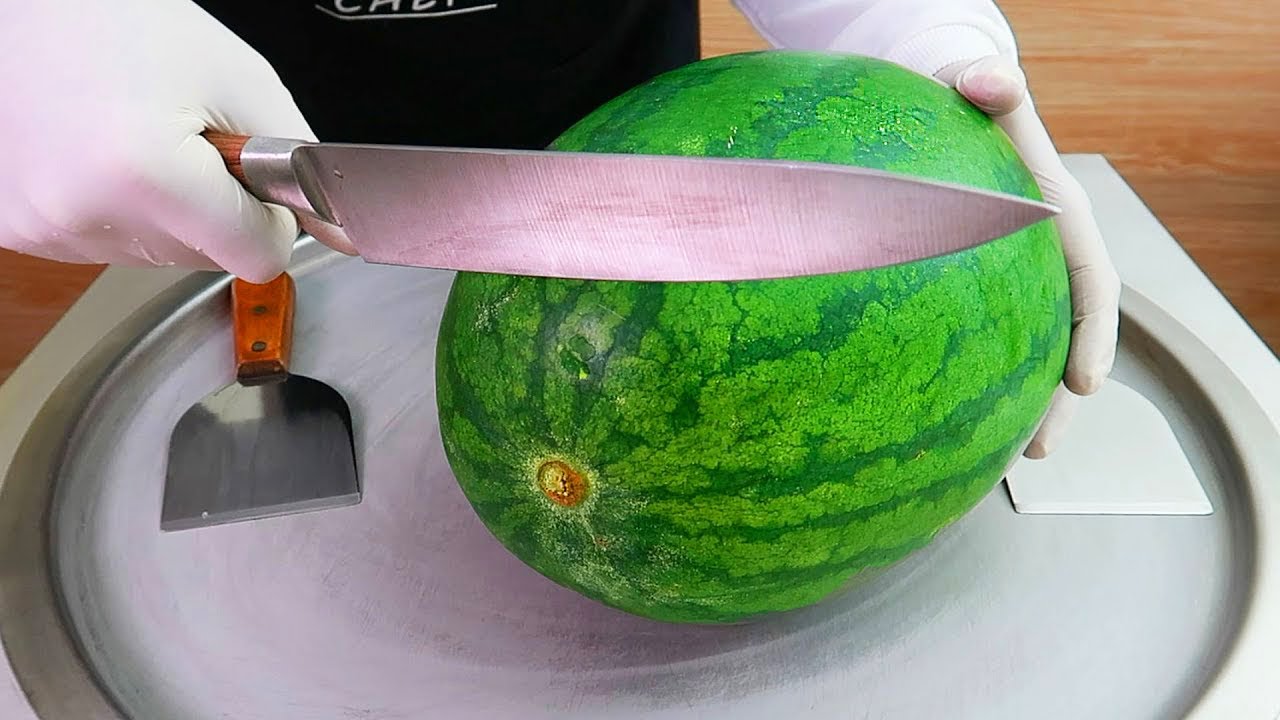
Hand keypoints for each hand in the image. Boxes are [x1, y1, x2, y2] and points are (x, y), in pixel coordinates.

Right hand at [0, 1, 354, 282]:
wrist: (14, 7)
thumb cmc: (114, 19)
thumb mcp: (239, 78)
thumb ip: (300, 161)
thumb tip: (339, 226)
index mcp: (142, 173)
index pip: (259, 257)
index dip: (270, 217)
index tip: (255, 181)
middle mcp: (82, 210)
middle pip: (208, 257)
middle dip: (214, 208)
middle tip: (180, 136)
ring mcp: (41, 227)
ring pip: (158, 254)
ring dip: (164, 209)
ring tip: (132, 137)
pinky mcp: (14, 230)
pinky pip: (105, 243)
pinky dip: (116, 209)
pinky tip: (97, 155)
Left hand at [936, 56, 1121, 458]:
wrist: (954, 108)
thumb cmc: (973, 102)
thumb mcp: (984, 90)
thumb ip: (990, 85)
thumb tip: (982, 81)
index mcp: (1066, 223)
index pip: (1093, 287)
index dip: (1094, 337)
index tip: (1086, 384)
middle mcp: (1051, 260)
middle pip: (1070, 338)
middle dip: (1061, 397)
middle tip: (1038, 447)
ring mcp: (1020, 281)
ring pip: (1035, 353)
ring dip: (1027, 408)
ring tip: (1006, 462)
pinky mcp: (985, 292)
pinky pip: (992, 345)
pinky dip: (986, 386)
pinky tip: (955, 429)